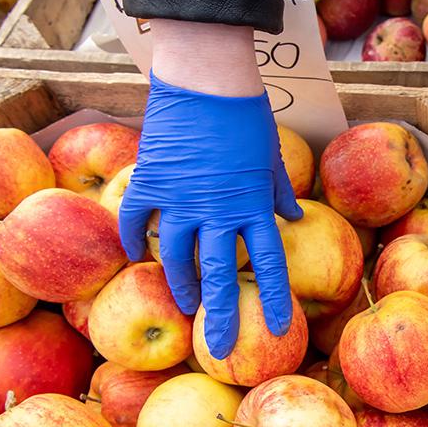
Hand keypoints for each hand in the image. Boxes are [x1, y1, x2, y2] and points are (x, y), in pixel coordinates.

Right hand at [118, 73, 302, 357]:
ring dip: (181, 284)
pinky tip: (135, 255)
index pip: (270, 262)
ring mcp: (180, 198)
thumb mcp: (272, 156)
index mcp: (254, 204)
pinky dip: (133, 239)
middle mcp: (218, 209)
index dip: (275, 298)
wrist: (206, 78)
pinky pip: (136, 221)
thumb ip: (280, 192)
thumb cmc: (246, 115)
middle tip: (219, 349)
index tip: (282, 328)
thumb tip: (294, 217)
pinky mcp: (150, 181)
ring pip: (175, 256)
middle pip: (220, 274)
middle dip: (221, 316)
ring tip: (186, 305)